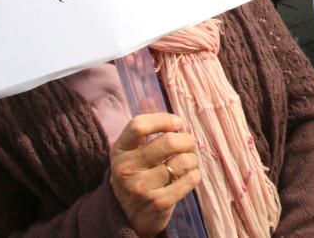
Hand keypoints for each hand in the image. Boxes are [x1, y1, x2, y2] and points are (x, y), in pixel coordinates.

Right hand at [110, 113, 200, 237]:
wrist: (127, 216)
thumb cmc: (136, 175)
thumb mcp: (130, 151)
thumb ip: (142, 128)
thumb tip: (150, 96)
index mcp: (120, 150)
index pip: (139, 125)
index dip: (163, 119)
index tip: (177, 123)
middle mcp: (127, 168)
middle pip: (168, 142)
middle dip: (186, 140)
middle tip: (187, 144)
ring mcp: (141, 187)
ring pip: (183, 161)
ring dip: (192, 159)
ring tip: (187, 162)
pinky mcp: (158, 203)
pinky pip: (189, 180)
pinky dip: (194, 175)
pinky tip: (188, 175)